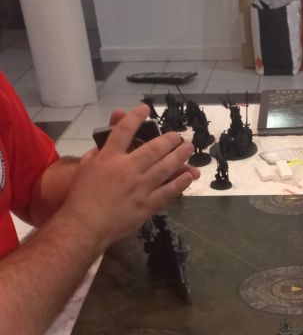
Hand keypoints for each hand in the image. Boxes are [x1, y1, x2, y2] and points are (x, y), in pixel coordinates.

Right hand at [61, 104, 199, 250]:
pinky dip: (180, 182)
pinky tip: (188, 175)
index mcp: (109, 157)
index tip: (146, 109)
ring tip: (189, 148)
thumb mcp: (85, 168)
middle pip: (153, 148)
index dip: (136, 117)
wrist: (86, 225)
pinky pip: (168, 192)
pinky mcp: (147, 205)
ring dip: (180, 156)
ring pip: (165, 167)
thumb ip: (97, 152)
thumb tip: (106, 142)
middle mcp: (127, 168)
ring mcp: (140, 187)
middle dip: (169, 139)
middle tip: (179, 135)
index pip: (124, 130)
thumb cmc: (81, 197)